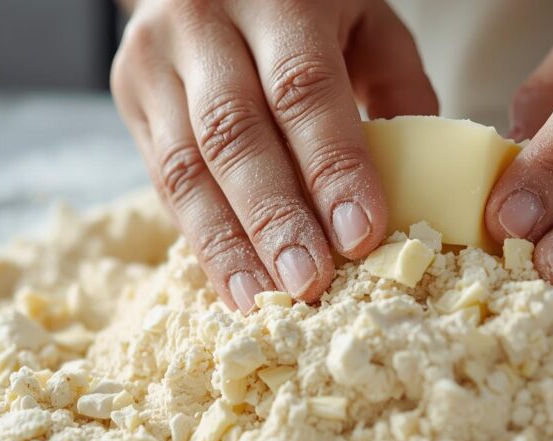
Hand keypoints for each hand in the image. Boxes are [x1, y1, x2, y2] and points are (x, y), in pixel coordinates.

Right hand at [112, 0, 436, 310]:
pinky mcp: (129, 94)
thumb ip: (398, 89)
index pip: (303, 89)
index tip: (360, 235)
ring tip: (263, 299)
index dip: (331, 167)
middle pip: (234, 133)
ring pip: (186, 165)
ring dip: (227, 243)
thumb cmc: (307, 2)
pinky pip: (163, 178)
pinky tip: (232, 280)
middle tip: (309, 283)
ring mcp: (154, 60)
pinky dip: (200, 236)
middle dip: (274, 218)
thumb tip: (422, 184)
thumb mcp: (367, 21)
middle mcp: (203, 22)